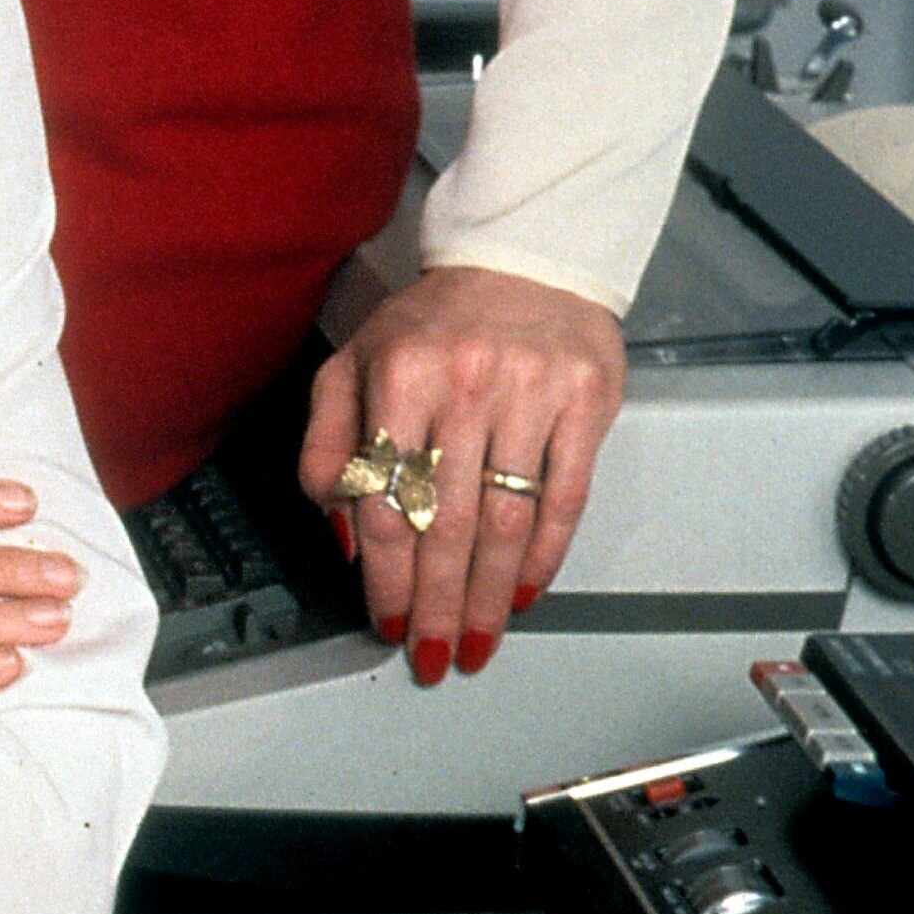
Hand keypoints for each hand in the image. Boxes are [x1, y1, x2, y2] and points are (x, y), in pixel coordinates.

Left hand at [300, 267, 623, 679]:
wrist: (523, 257)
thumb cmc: (433, 323)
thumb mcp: (355, 362)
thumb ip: (330, 443)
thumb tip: (339, 527)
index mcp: (398, 373)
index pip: (387, 498)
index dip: (384, 575)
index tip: (386, 623)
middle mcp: (464, 383)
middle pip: (446, 521)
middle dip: (435, 603)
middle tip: (432, 656)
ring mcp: (529, 392)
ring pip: (506, 520)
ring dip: (487, 594)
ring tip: (475, 641)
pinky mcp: (583, 401)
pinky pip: (564, 497)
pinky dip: (544, 555)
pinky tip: (523, 591)